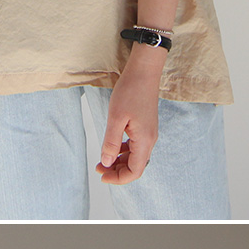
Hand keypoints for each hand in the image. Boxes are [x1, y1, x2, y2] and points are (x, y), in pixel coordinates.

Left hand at [96, 45, 163, 183]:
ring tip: (103, 159)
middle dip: (117, 171)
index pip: (134, 172)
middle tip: (99, 167)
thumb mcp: (116, 117)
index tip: (102, 175)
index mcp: (144, 141)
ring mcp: (149, 133)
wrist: (144, 71)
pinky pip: (135, 146)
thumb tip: (106, 162)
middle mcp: (149, 140)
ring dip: (119, 161)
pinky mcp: (146, 127)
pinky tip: (113, 146)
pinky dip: (123, 151)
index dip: (118, 178)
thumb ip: (111, 142)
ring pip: (135, 157)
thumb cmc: (131, 90)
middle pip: (135, 167)